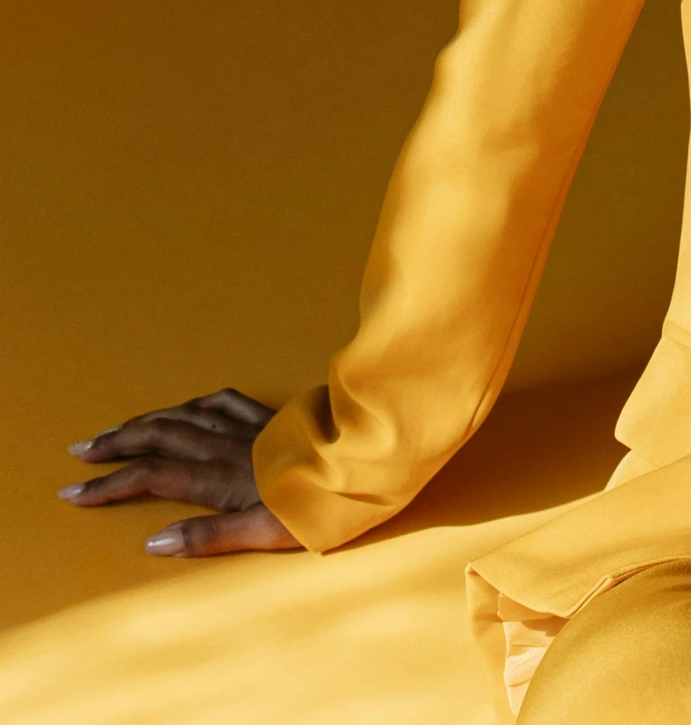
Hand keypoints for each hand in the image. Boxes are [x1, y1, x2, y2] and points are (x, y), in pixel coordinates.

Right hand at [58, 387, 301, 555]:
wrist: (363, 463)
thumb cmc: (317, 507)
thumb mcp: (263, 534)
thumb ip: (208, 538)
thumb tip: (153, 542)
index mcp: (219, 478)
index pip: (150, 476)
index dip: (110, 484)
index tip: (74, 491)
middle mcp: (226, 447)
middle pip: (158, 436)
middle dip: (116, 443)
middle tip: (80, 451)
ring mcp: (248, 428)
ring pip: (183, 416)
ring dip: (145, 420)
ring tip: (117, 429)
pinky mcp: (269, 419)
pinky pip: (223, 402)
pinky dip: (195, 403)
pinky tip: (186, 405)